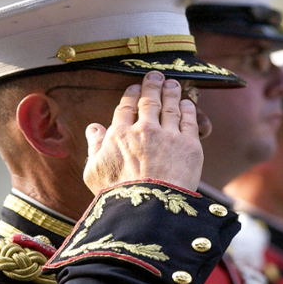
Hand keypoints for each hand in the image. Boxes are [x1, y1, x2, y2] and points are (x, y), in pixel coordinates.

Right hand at [83, 71, 202, 192]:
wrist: (149, 208)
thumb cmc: (117, 195)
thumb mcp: (93, 172)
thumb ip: (93, 146)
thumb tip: (93, 127)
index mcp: (119, 134)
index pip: (126, 107)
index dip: (131, 95)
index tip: (134, 87)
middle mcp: (144, 129)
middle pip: (149, 100)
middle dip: (152, 85)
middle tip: (156, 76)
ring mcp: (168, 135)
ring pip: (170, 107)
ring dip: (171, 92)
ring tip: (173, 84)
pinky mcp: (189, 145)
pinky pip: (189, 120)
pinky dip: (187, 109)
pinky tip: (186, 103)